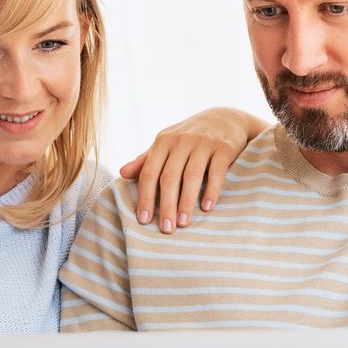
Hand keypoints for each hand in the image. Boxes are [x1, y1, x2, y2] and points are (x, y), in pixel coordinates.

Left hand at [119, 108, 264, 233]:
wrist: (226, 119)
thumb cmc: (190, 138)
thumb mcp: (167, 145)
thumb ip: (146, 160)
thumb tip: (122, 173)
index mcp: (164, 141)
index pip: (150, 172)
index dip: (145, 197)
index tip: (144, 220)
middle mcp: (182, 140)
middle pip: (169, 177)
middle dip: (166, 205)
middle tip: (166, 229)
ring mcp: (204, 143)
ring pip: (192, 176)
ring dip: (186, 202)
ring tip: (183, 223)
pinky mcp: (224, 147)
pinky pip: (217, 171)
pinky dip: (212, 190)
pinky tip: (207, 208)